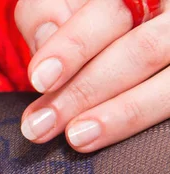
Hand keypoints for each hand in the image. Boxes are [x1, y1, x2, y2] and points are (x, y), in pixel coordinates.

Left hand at [15, 0, 169, 151]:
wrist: (122, 32)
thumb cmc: (84, 22)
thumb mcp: (60, 6)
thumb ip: (46, 14)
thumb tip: (45, 40)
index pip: (110, 12)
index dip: (73, 47)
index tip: (40, 80)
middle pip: (141, 51)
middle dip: (84, 92)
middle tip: (41, 125)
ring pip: (167, 86)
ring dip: (120, 115)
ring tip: (77, 137)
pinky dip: (139, 123)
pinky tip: (109, 137)